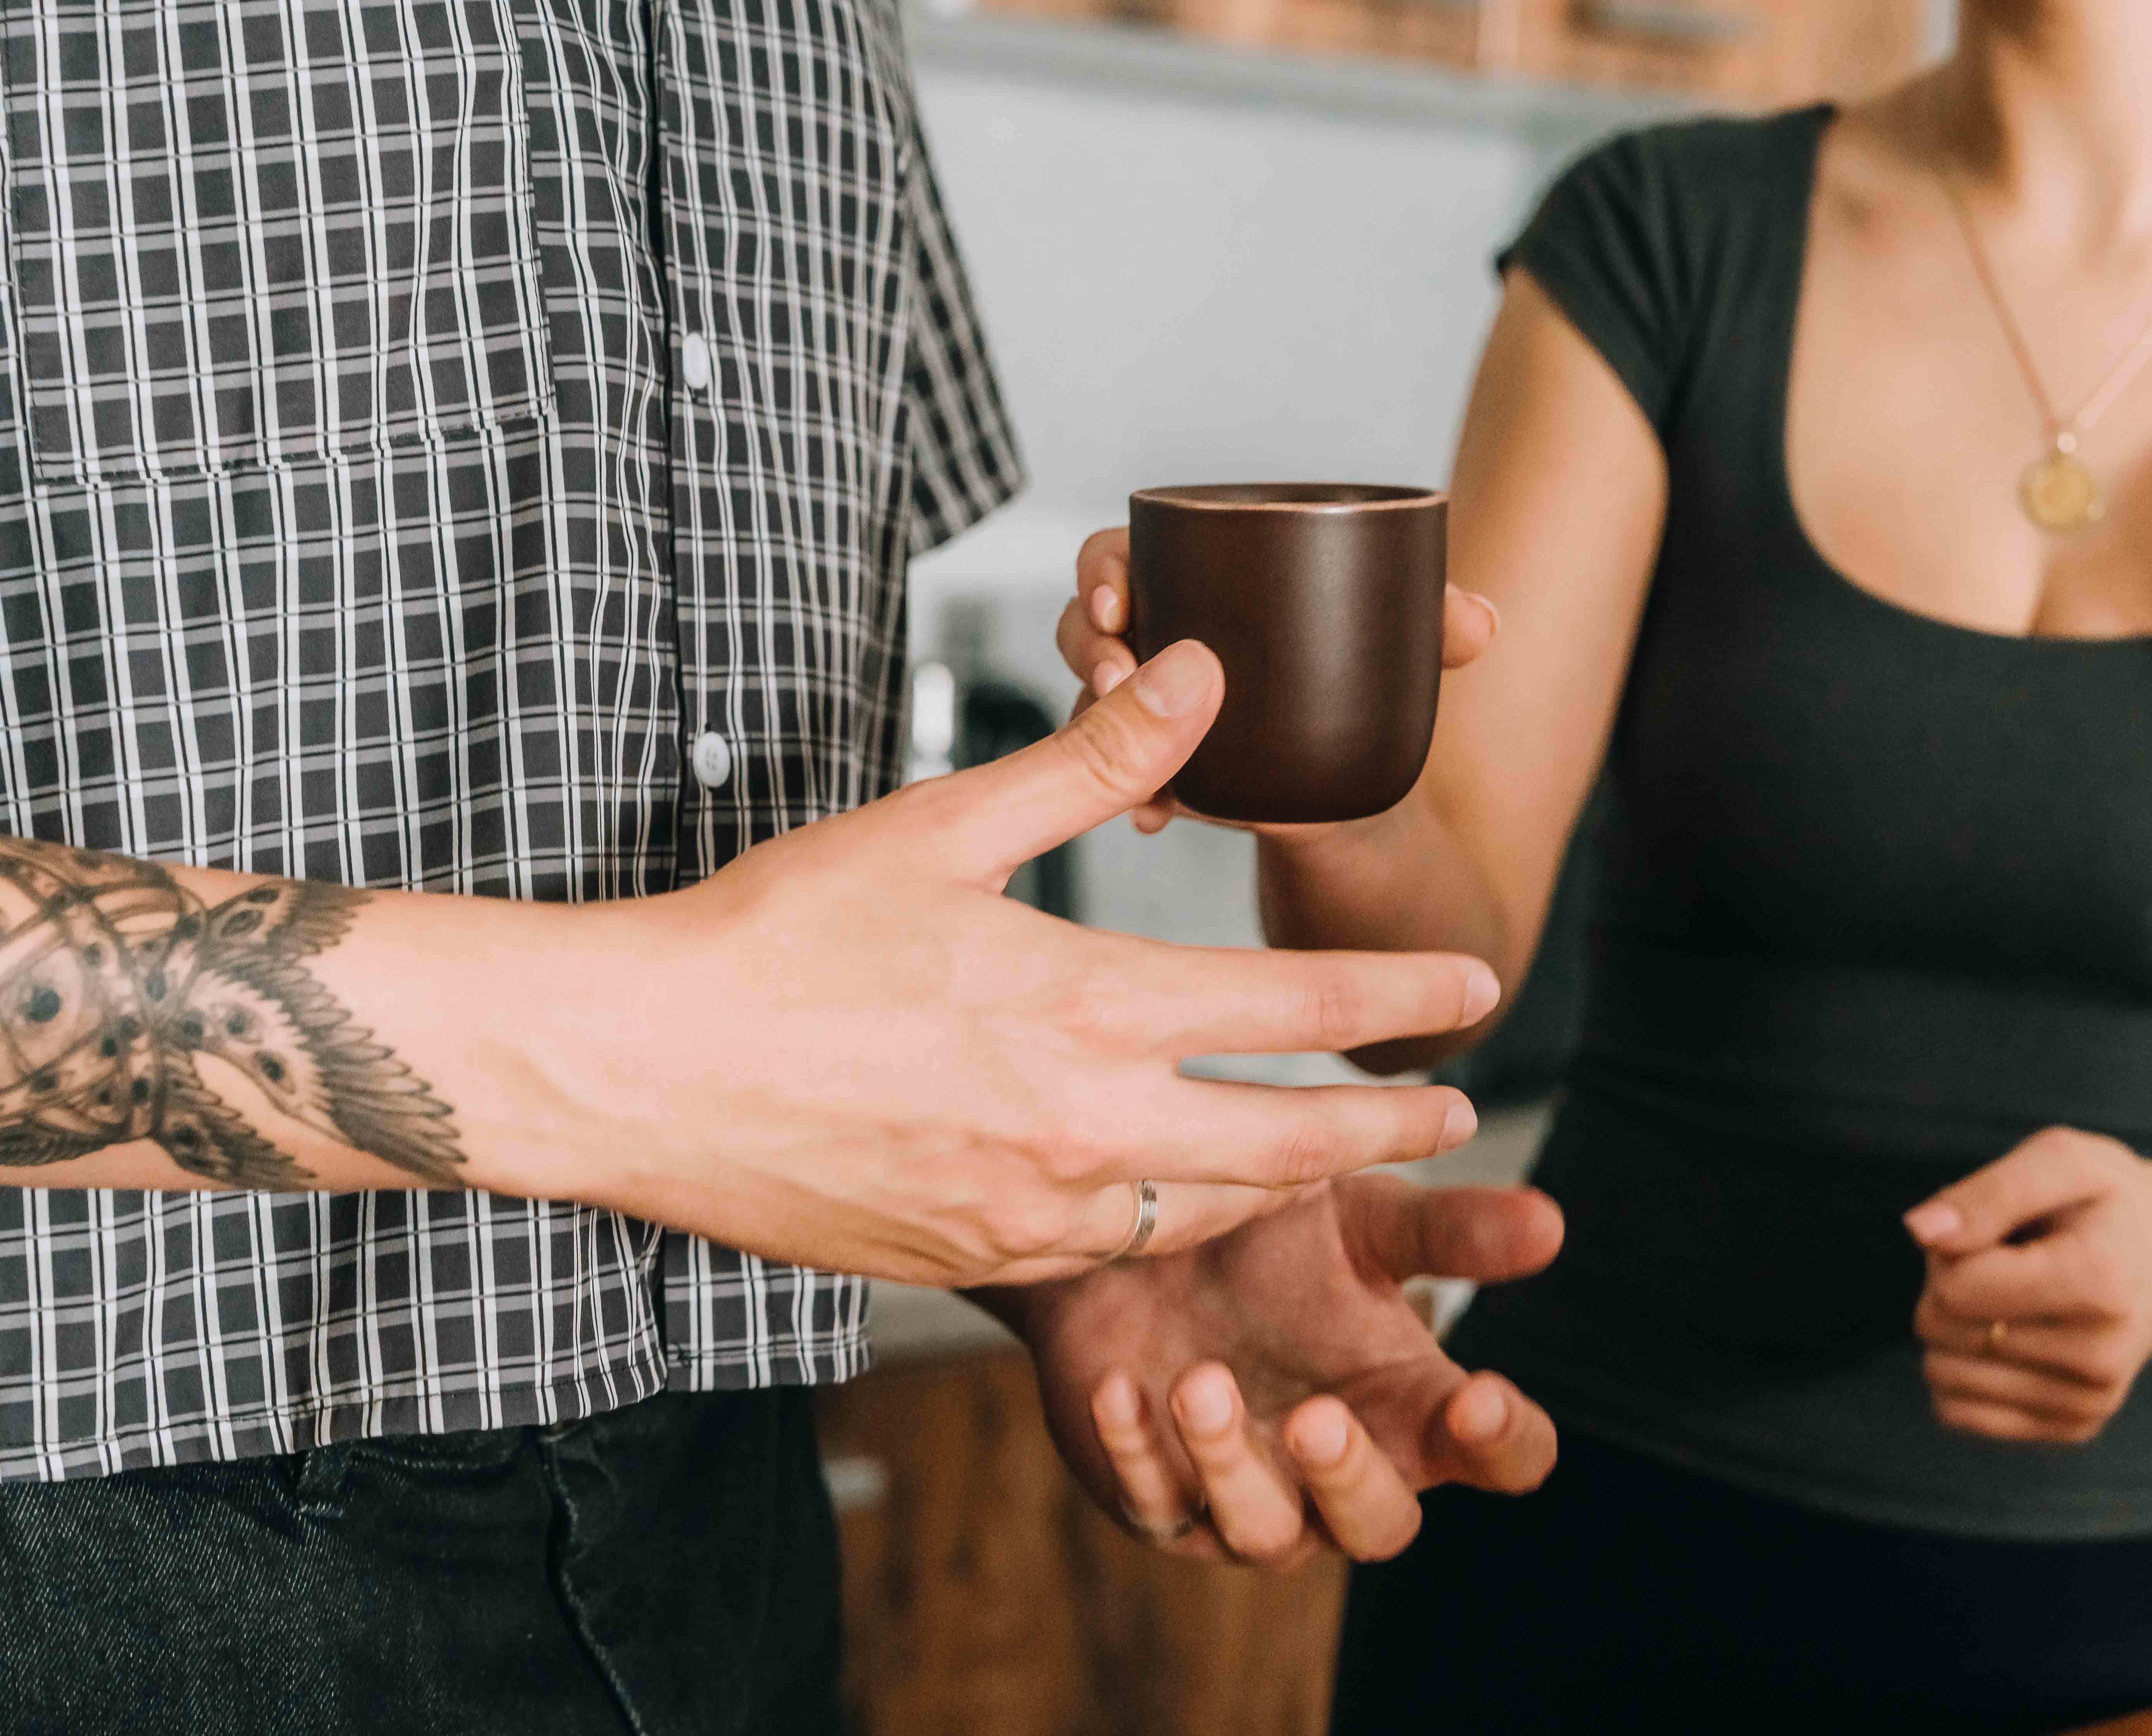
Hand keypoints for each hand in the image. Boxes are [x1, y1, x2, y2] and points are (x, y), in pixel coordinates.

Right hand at [561, 641, 1498, 1286]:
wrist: (639, 1070)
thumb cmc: (779, 939)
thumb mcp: (943, 826)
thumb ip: (1094, 763)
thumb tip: (1205, 674)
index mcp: (1085, 1006)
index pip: (1296, 1008)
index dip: (1404, 996)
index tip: (1474, 986)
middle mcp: (1080, 1125)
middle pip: (1291, 1139)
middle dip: (1392, 1124)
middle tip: (1461, 1111)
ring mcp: (1031, 1211)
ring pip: (1212, 1209)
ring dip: (1294, 1184)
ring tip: (1344, 1160)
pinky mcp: (978, 1261)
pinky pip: (1116, 1253)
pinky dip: (1179, 1226)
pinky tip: (1191, 1199)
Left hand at [1000, 1173, 1563, 1564]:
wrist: (1147, 1231)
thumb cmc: (1275, 1238)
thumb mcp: (1365, 1220)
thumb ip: (1451, 1230)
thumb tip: (1550, 1220)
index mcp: (1414, 1402)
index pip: (1500, 1454)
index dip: (1502, 1441)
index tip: (1479, 1397)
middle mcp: (1341, 1467)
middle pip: (1380, 1523)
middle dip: (1350, 1477)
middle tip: (1319, 1415)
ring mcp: (1251, 1497)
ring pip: (1265, 1533)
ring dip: (1233, 1464)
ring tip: (1200, 1381)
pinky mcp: (1160, 1500)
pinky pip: (1152, 1505)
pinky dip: (1136, 1453)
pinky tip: (1118, 1388)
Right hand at [1053, 527, 1502, 833]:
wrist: (1360, 777)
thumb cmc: (1359, 680)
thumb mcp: (1395, 646)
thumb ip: (1436, 622)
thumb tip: (1482, 622)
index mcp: (1196, 578)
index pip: (1121, 552)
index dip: (1104, 569)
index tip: (1118, 598)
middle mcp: (1159, 636)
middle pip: (1089, 624)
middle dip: (1090, 649)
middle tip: (1116, 678)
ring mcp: (1144, 706)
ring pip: (1091, 701)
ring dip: (1098, 728)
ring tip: (1136, 754)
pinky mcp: (1152, 765)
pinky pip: (1114, 775)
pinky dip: (1134, 792)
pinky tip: (1156, 816)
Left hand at [1903, 1128, 2151, 1445]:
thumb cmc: (2109, 1203)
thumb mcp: (2065, 1160)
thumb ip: (1990, 1192)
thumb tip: (1920, 1230)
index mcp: (2098, 1282)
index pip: (1955, 1287)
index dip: (1951, 1249)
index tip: (1997, 1232)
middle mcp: (2099, 1357)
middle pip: (1939, 1327)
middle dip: (1946, 1285)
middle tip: (2006, 1260)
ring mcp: (2088, 1401)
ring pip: (1939, 1372)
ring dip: (1954, 1326)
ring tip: (2015, 1295)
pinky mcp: (2071, 1428)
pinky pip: (1956, 1411)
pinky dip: (1964, 1369)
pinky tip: (2016, 1335)